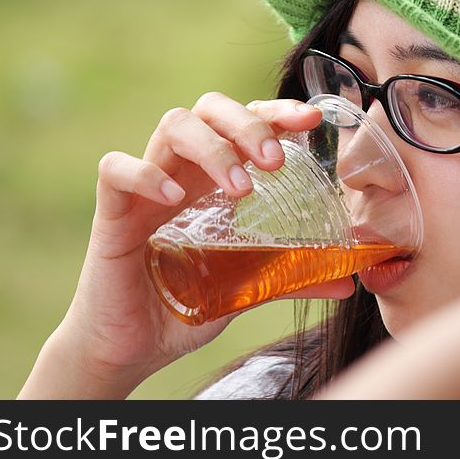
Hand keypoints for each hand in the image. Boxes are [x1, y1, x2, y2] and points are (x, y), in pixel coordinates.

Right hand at [22, 93, 354, 397]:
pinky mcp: (111, 214)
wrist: (132, 348)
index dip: (278, 111)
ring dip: (213, 148)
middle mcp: (183, 172)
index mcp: (215, 180)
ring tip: (241, 188)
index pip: (246, 122)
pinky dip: (145, 173)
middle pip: (211, 110)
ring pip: (172, 126)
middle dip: (249, 124)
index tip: (312, 119)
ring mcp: (146, 188)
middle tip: (275, 162)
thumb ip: (292, 276)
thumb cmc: (185, 305)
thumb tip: (348, 280)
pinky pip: (115, 169)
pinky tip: (173, 197)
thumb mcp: (248, 287)